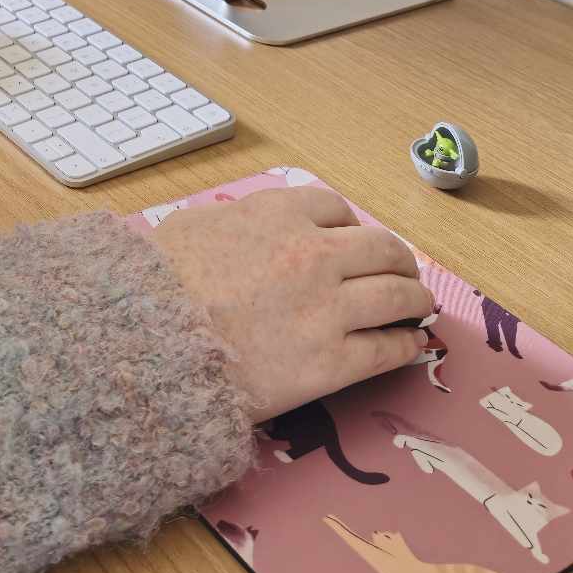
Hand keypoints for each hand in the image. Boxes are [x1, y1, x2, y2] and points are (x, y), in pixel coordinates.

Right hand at [153, 186, 432, 422]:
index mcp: (278, 214)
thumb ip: (232, 221)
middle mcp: (313, 254)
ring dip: (414, 299)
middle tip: (404, 273)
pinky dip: (405, 344)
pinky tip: (410, 345)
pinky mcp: (331, 363)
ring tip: (420, 306)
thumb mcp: (193, 227)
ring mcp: (327, 309)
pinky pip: (385, 349)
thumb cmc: (159, 285)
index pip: (335, 209)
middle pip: (381, 249)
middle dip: (399, 260)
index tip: (353, 242)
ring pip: (395, 296)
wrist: (153, 347)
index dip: (349, 228)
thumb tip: (242, 230)